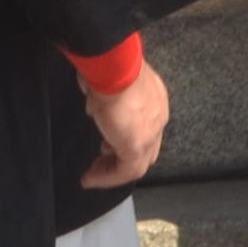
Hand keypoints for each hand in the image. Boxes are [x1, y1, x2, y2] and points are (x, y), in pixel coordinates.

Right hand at [80, 55, 169, 189]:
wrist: (114, 67)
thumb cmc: (110, 67)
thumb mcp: (109, 84)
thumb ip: (107, 98)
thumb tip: (97, 108)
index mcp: (154, 100)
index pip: (145, 129)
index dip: (126, 140)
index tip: (106, 147)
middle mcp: (157, 116)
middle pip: (146, 149)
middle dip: (122, 158)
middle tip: (101, 163)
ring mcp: (150, 133)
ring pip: (136, 164)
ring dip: (112, 172)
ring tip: (93, 175)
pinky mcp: (136, 146)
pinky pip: (124, 171)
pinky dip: (106, 178)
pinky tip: (90, 178)